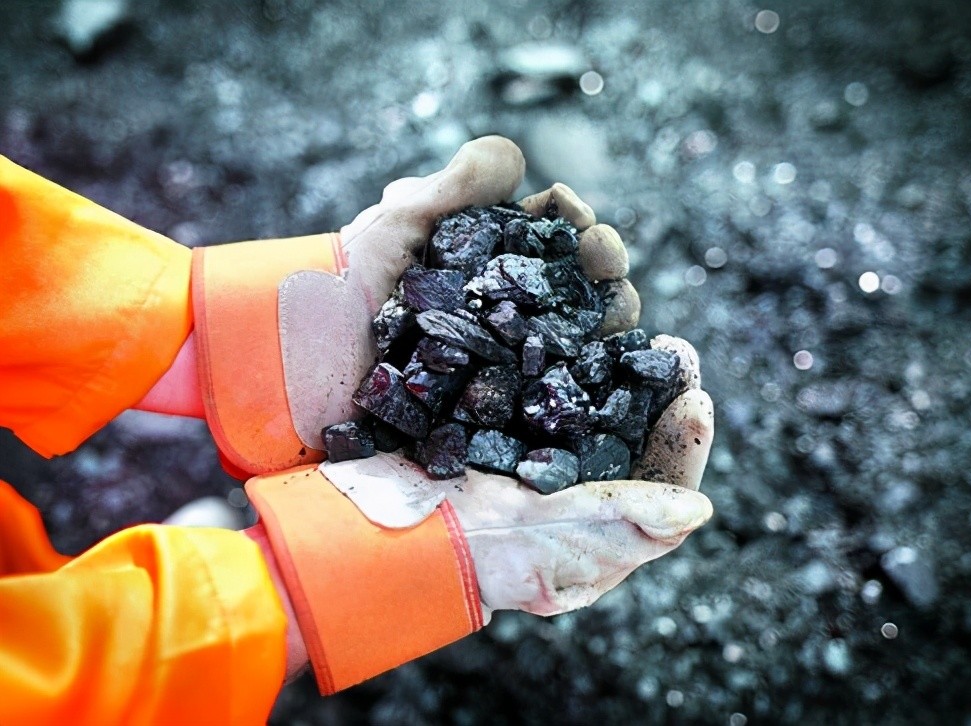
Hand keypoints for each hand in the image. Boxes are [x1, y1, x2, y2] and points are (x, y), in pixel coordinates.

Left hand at [278, 141, 642, 449]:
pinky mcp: (495, 410)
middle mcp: (500, 306)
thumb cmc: (338, 285)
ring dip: (608, 322)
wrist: (298, 363)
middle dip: (603, 266)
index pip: (549, 230)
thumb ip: (458, 186)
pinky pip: (552, 397)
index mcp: (482, 255)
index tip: (575, 218)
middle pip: (575, 284)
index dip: (574, 220)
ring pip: (577, 338)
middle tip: (603, 262)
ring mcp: (501, 360)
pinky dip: (588, 385)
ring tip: (612, 319)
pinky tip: (600, 373)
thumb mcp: (399, 222)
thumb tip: (518, 158)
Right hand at [321, 332, 714, 618]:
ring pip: (590, 387)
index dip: (683, 444)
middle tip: (670, 343)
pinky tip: (563, 301)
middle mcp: (564, 481)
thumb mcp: (538, 545)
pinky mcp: (490, 408)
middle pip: (630, 425)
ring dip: (612, 343)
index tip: (694, 399)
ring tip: (627, 307)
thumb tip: (699, 512)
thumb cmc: (452, 549)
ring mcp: (528, 442)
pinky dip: (555, 331)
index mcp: (587, 524)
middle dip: (653, 378)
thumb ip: (618, 525)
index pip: (657, 485)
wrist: (363, 524)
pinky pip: (537, 367)